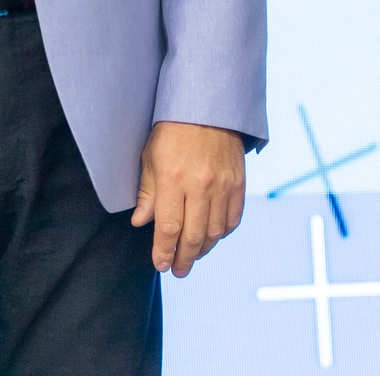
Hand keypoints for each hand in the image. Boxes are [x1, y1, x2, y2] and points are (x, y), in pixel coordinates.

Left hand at [131, 121, 244, 276]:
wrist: (208, 108)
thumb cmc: (172, 131)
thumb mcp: (150, 157)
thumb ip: (147, 193)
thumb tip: (140, 223)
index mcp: (173, 178)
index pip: (168, 227)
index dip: (163, 250)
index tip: (160, 264)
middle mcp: (200, 185)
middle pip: (193, 236)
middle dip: (183, 258)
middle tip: (177, 270)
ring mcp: (223, 186)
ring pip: (214, 232)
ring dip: (203, 250)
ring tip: (192, 256)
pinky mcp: (239, 184)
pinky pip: (232, 219)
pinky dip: (222, 234)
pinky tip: (212, 238)